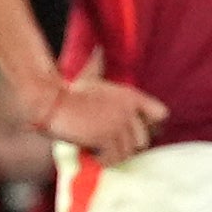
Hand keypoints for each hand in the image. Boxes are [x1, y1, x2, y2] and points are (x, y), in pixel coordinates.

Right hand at [39, 74, 170, 164]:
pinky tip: (91, 154)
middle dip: (126, 145)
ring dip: (112, 155)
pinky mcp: (106, 138)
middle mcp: (129, 110)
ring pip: (127, 152)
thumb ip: (99, 64)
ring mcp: (119, 125)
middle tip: (108, 143)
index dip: (150, 124)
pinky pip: (113, 159)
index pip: (161, 114)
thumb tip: (98, 49)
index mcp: (130, 95)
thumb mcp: (90, 75)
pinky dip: (102, 161)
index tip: (134, 130)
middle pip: (143, 140)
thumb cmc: (68, 92)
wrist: (50, 103)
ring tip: (96, 147)